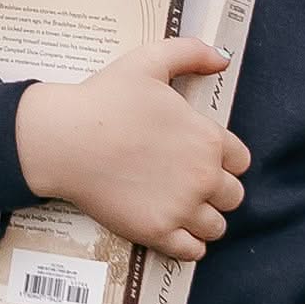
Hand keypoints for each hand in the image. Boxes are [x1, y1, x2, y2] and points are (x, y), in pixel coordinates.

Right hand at [12, 37, 247, 261]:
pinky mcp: (157, 232)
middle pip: (233, 196)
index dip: (223, 158)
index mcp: (208, 139)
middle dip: (216, 190)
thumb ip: (191, 52)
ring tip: (181, 208)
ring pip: (216, 227)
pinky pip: (192, 251)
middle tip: (188, 182)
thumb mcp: (149, 61)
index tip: (200, 157)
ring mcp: (181, 208)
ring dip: (204, 219)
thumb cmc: (104, 98)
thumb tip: (223, 58)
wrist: (64, 139)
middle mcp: (203, 177)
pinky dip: (188, 245)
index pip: (240, 160)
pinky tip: (173, 230)